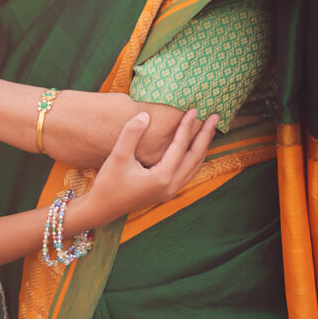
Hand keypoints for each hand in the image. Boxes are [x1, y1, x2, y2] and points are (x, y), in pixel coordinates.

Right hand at [86, 108, 218, 227]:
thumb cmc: (108, 184)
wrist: (101, 209)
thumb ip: (131, 134)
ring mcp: (170, 191)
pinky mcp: (166, 192)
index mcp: (162, 177)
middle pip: (195, 157)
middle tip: (215, 116)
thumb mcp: (117, 157)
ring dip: (202, 147)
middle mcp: (171, 186)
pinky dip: (194, 158)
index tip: (194, 109)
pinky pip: (188, 173)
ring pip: (194, 166)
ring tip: (209, 130)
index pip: (180, 146)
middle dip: (205, 136)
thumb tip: (145, 115)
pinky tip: (194, 149)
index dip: (187, 126)